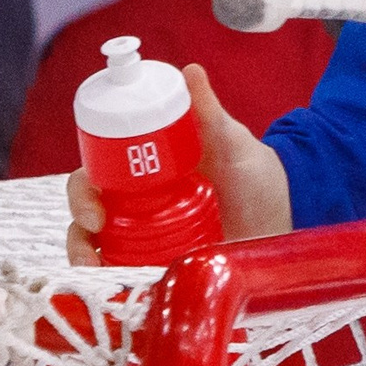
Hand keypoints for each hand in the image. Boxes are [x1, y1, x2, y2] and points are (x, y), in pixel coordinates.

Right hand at [65, 65, 291, 264]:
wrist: (286, 219)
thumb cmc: (255, 175)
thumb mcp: (232, 144)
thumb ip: (210, 114)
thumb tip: (191, 71)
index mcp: (145, 170)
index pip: (97, 173)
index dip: (81, 190)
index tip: (93, 208)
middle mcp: (139, 204)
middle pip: (89, 216)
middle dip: (79, 233)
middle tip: (93, 247)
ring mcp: (149, 239)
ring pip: (101, 250)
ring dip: (89, 264)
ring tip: (101, 275)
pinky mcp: (164, 268)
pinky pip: (129, 278)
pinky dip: (116, 286)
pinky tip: (121, 295)